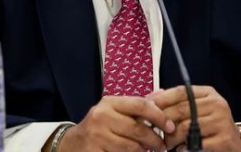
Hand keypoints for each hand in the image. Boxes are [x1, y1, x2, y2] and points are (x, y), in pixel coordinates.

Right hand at [57, 96, 173, 151]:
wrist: (70, 144)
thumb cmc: (98, 126)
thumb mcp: (114, 110)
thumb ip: (137, 105)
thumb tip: (162, 94)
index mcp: (110, 103)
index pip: (141, 105)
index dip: (159, 116)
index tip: (170, 126)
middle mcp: (101, 117)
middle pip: (138, 129)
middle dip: (154, 139)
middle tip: (162, 145)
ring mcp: (95, 136)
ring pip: (130, 147)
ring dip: (143, 151)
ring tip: (149, 151)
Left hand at [150, 85, 240, 151]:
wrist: (234, 143)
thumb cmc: (210, 125)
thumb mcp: (197, 109)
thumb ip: (176, 102)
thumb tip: (152, 96)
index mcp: (209, 93)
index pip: (181, 91)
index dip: (161, 99)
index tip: (147, 109)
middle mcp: (217, 103)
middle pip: (181, 109)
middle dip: (163, 122)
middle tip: (153, 132)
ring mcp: (221, 121)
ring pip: (185, 127)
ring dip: (171, 138)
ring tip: (167, 144)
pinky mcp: (223, 138)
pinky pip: (195, 143)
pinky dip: (183, 148)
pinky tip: (181, 149)